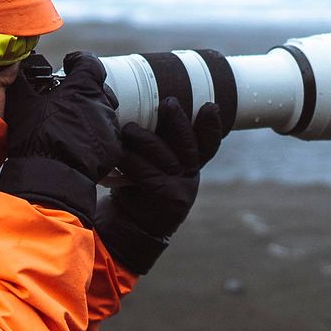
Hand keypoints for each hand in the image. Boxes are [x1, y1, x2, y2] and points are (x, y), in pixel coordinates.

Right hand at [0, 52, 121, 225]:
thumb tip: (17, 68)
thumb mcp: (22, 104)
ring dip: (89, 113)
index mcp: (83, 87)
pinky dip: (94, 135)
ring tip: (70, 124)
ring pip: (103, 112)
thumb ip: (22, 81)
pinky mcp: (113, 148)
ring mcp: (109, 127)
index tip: (69, 65)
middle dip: (83, 90)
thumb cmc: (36, 138)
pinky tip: (78, 143)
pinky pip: (106, 135)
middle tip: (66, 99)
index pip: (89, 62)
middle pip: (98, 88)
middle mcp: (101, 103)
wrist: (51, 177)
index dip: (79, 61)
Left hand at [95, 98, 221, 273]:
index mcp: (189, 165)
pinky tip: (118, 152)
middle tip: (168, 102)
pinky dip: (130, 160)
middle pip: (189, 145)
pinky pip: (145, 172)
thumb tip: (140, 107)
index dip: (212, 126)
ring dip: (145, 139)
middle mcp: (189, 177)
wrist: (131, 228)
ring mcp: (180, 189)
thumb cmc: (138, 189)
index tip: (211, 106)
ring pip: (166, 157)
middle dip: (179, 121)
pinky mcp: (165, 199)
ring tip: (129, 128)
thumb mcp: (153, 165)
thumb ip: (156, 144)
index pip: (207, 143)